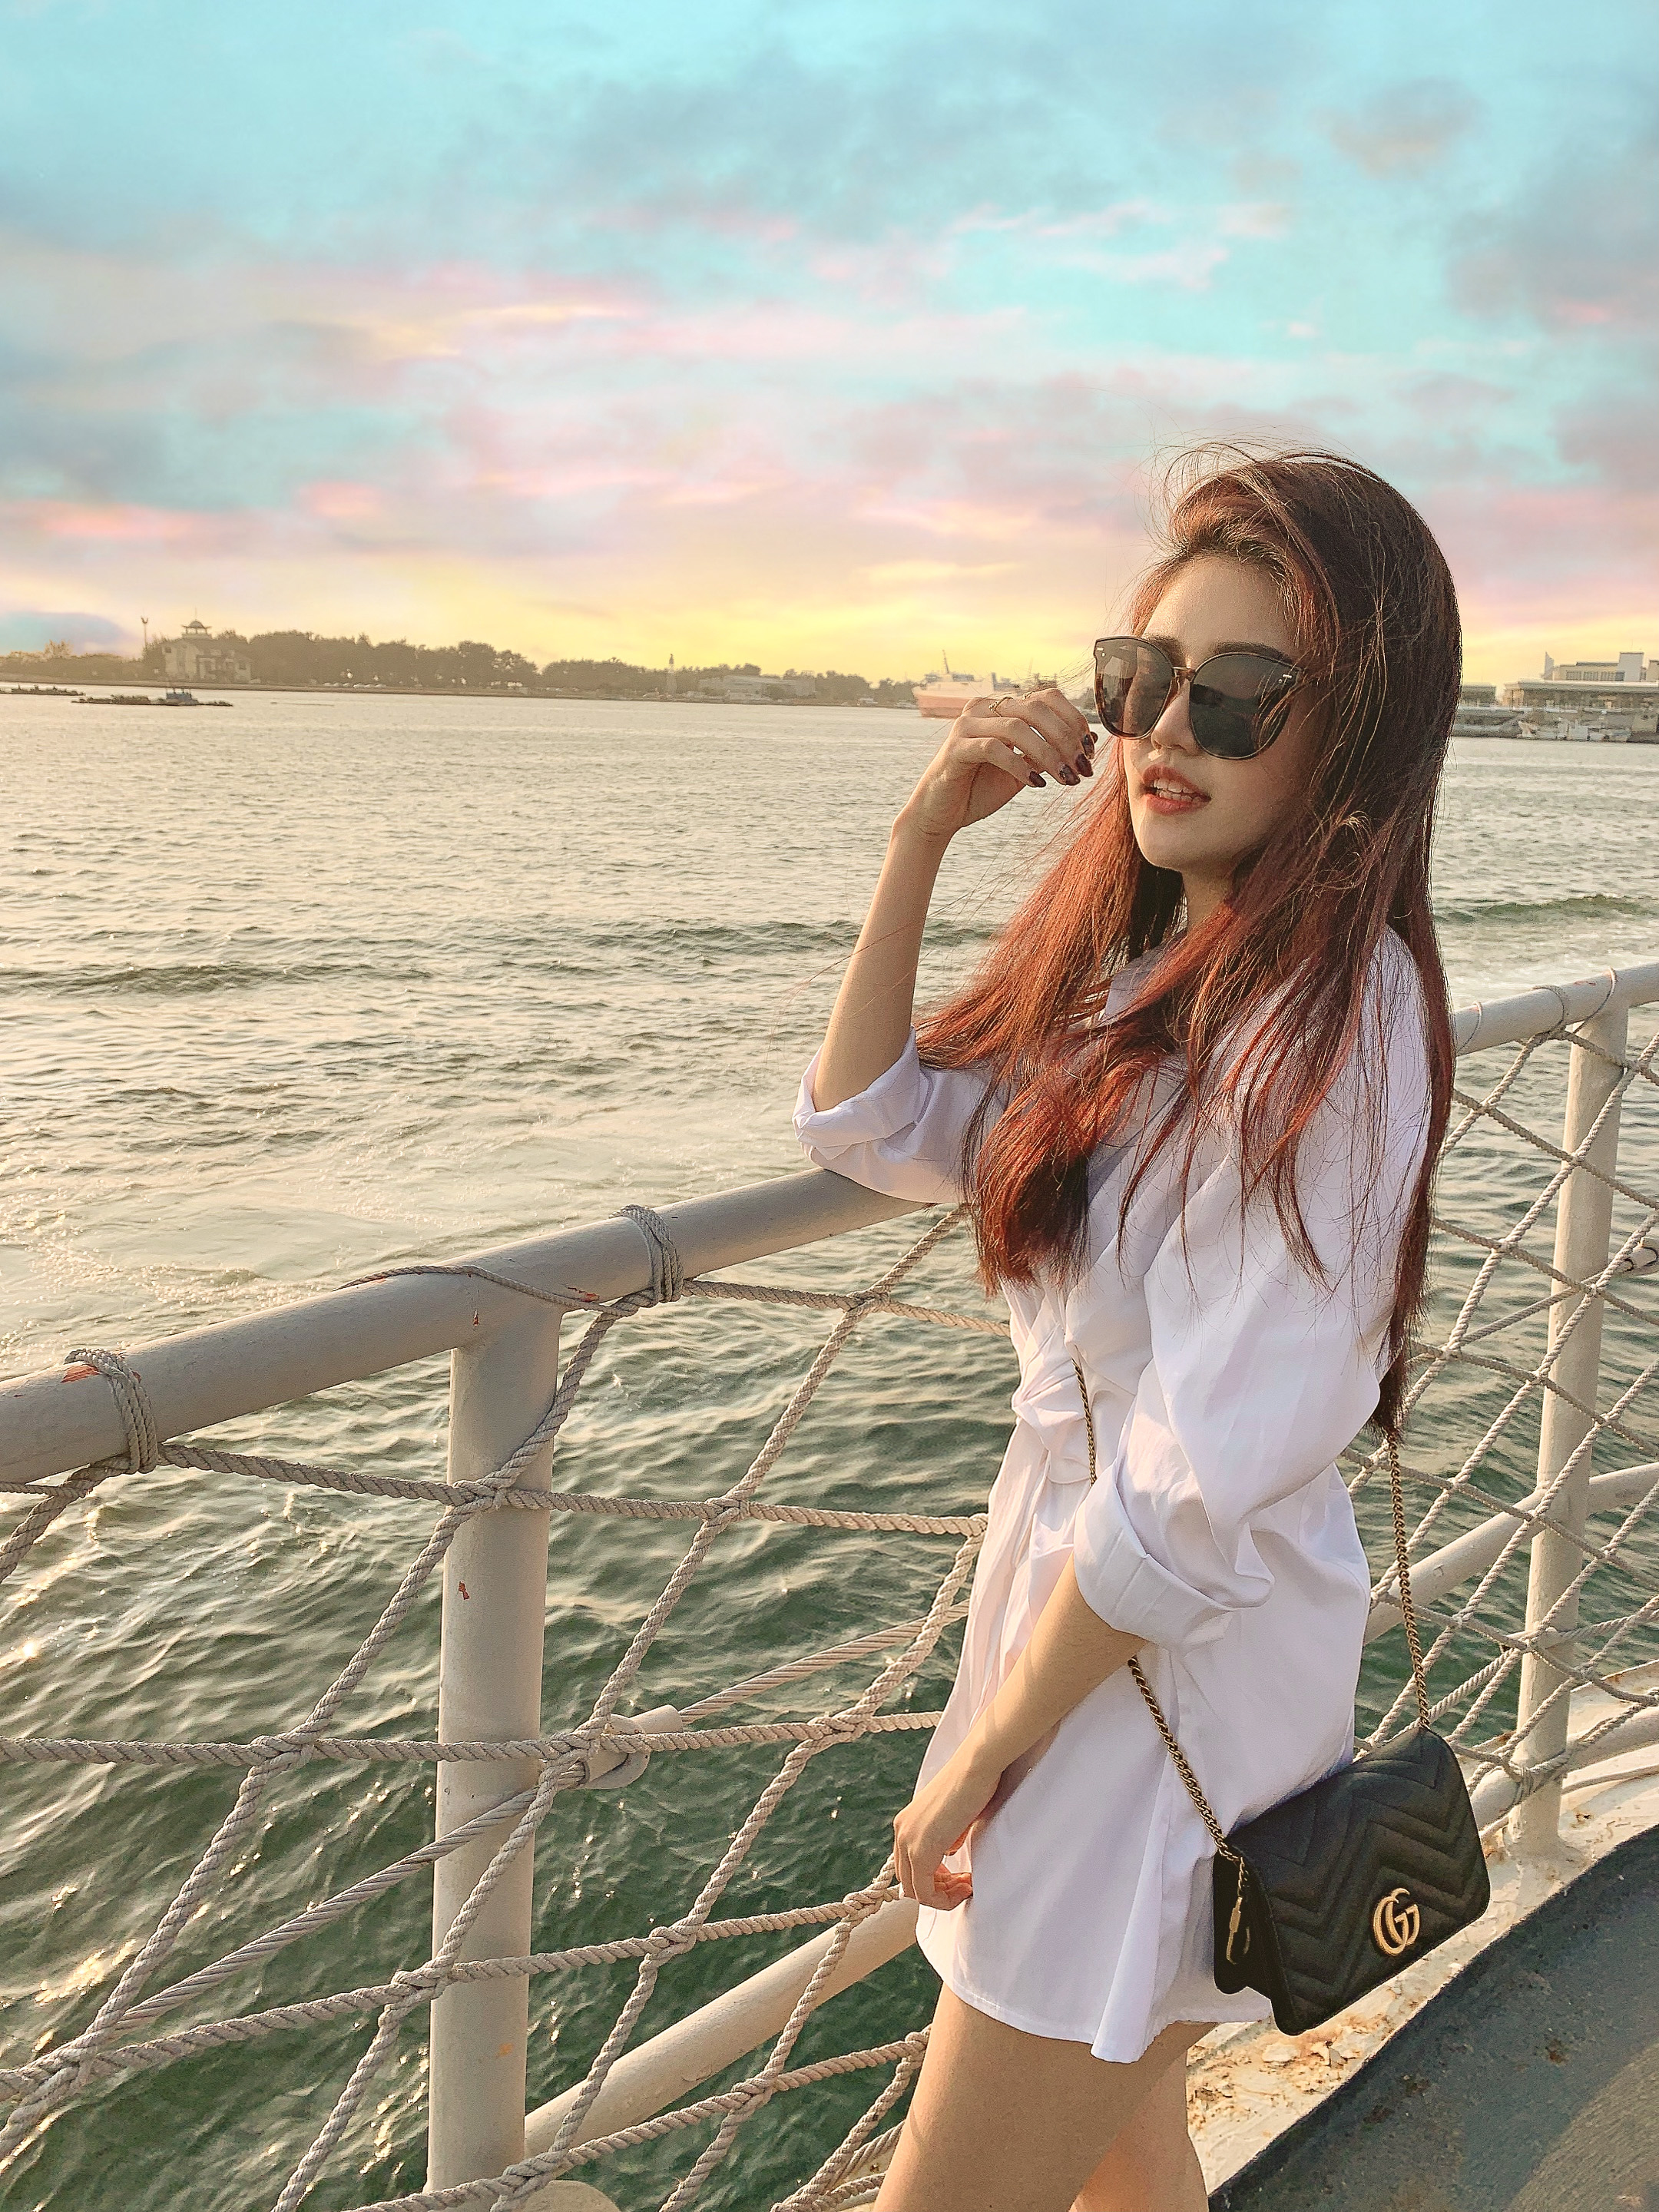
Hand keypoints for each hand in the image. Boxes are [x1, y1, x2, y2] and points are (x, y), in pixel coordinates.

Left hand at [892, 1738, 1001, 1910]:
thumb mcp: (952, 1817)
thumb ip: (944, 1836)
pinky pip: (924, 1892)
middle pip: (908, 1881)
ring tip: (967, 1886)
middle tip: (965, 1884)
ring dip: (942, 1897)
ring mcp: (909, 1840)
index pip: (909, 1866)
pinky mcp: (921, 1850)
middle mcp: (902, 1831)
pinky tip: (966, 1887)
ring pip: (915, 1891)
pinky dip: (944, 1899)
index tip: (960, 1877)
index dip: (935, 1880)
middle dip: (939, 1891)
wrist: (976, 1767)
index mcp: (906, 1822)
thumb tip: (948, 1852)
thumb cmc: (972, 1785)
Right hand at [896, 686, 1097, 848]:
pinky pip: (994, 749)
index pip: (1046, 697)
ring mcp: (966, 726)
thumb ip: (1048, 750)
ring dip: (1049, 754)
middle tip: (1082, 768)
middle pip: (1035, 708)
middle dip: (1066, 738)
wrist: (942, 815)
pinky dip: (1020, 766)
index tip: (1089, 751)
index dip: (1073, 720)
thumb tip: (1089, 738)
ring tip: (1065, 779)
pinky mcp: (955, 748)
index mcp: (1001, 707)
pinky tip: (1036, 784)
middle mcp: (983, 708)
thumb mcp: (1024, 767)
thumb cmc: (981, 789)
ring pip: (1017, 727)